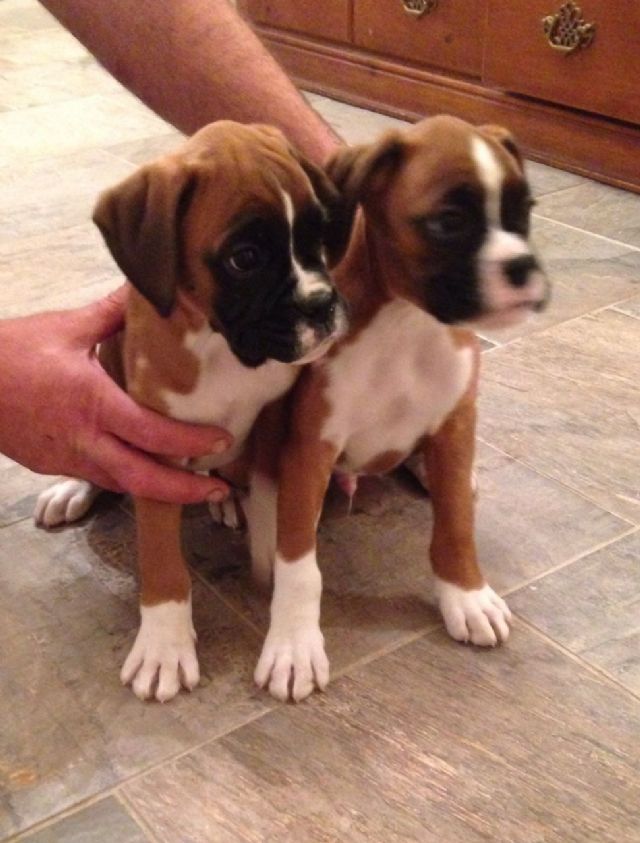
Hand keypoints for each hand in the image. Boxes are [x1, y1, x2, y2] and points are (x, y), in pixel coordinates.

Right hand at [0, 287, 231, 503]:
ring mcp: (66, 459)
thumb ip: (114, 312)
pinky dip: (128, 480)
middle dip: (185, 491)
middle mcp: (83, 439)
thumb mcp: (67, 327)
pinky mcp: (52, 466)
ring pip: (122, 486)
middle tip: (218, 491)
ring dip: (158, 490)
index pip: (153, 432)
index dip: (190, 443)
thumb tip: (147, 288)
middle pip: (142, 480)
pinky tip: (145, 472)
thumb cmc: (11, 353)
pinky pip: (98, 479)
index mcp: (92, 402)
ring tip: (192, 486)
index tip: (221, 443)